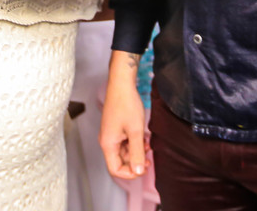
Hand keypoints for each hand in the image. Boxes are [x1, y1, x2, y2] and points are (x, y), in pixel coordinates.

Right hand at [99, 52, 148, 179]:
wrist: (122, 84)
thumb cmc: (126, 104)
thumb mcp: (136, 131)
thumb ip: (137, 153)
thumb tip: (138, 171)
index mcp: (108, 144)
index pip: (115, 169)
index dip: (130, 173)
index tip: (144, 168)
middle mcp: (107, 141)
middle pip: (119, 161)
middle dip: (135, 162)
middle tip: (149, 158)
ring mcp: (111, 134)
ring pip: (124, 152)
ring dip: (136, 151)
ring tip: (148, 144)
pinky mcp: (115, 128)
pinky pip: (124, 142)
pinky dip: (135, 143)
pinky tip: (144, 137)